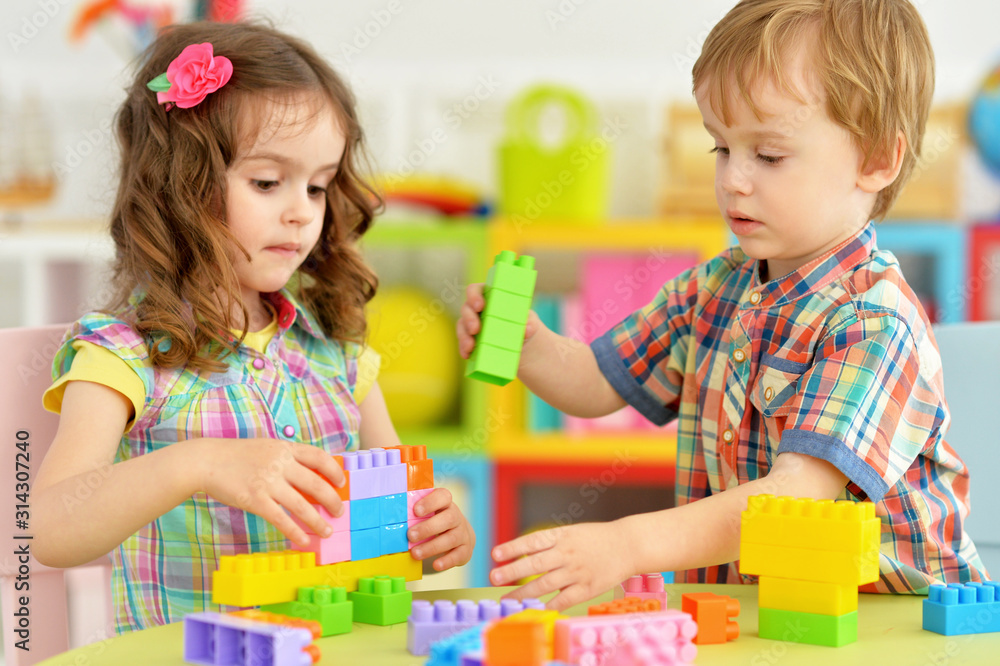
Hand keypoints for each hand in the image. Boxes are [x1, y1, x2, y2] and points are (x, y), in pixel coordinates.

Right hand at [193, 438, 345, 548]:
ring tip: (327, 532)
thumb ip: (287, 458)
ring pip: (302, 505)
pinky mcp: (255, 500)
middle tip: (339, 512)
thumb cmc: (237, 456)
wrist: (206, 461)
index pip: (319, 457)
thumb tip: (310, 474)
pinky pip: (281, 519)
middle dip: (332, 501)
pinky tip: (304, 540)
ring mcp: (268, 482)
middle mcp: (280, 464)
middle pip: (317, 484)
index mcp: (285, 448)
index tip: (342, 483)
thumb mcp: (267, 447)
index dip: (334, 471)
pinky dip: (295, 531)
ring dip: (318, 521)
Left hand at [407, 488, 475, 571]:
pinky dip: (447, 561)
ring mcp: (462, 533)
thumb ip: (411, 514)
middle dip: (428, 528)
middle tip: (410, 535)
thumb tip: (387, 519)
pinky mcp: (465, 549)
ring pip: (451, 538)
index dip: (431, 502)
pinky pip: (459, 555)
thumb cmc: (432, 521)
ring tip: (415, 554)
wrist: (456, 535)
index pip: (443, 496)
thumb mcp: (424, 514)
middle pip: (448, 518)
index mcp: (445, 503)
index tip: (416, 510)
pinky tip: (436, 565)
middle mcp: (456, 516)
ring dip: (432, 547)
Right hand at [456, 282, 540, 359]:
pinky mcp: (471, 341)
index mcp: (489, 297)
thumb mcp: (530, 321)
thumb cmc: (524, 324)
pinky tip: (467, 355)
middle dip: (469, 318)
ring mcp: (472, 325)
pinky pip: (463, 344)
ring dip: (464, 336)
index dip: (474, 296)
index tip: (479, 306)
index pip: (475, 290)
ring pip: (462, 327)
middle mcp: (477, 310)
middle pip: (466, 309)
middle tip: (475, 329)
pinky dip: (464, 349)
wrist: (524, 345)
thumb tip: (527, 329)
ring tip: (470, 346)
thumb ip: (530, 322)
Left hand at [489, 522, 635, 610]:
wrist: (628, 545)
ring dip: (524, 592)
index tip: (495, 554)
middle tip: (494, 577)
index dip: (513, 547)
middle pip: (536, 564)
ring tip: (507, 598)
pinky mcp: (588, 588)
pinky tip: (535, 609)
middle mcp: (567, 553)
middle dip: (513, 571)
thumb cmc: (595, 538)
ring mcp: (577, 571)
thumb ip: (549, 543)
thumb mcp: (571, 532)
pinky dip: (549, 605)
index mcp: (562, 536)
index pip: (533, 541)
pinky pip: (564, 599)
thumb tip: (522, 554)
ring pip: (546, 584)